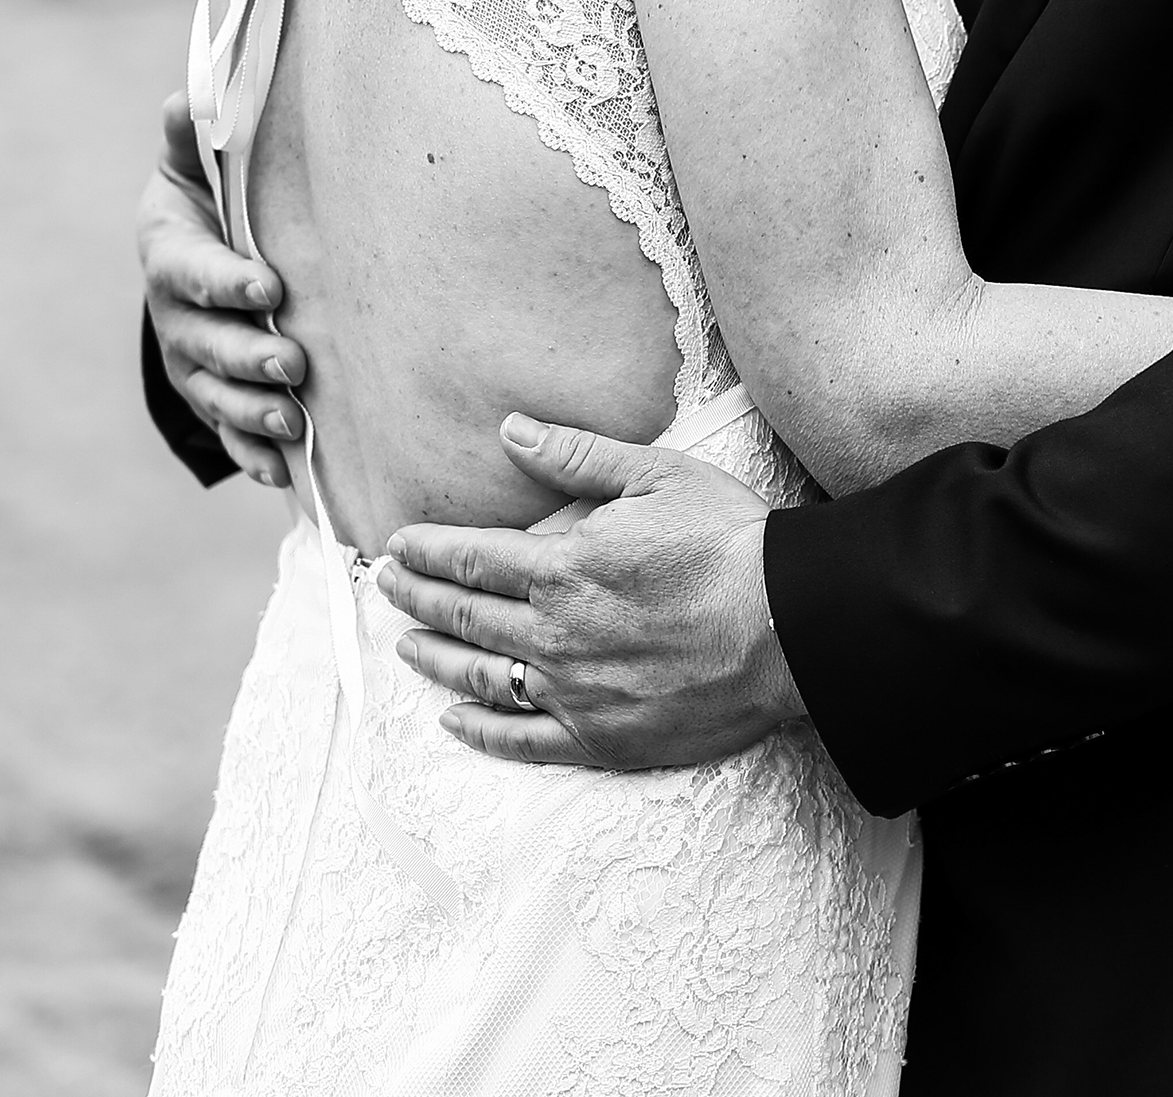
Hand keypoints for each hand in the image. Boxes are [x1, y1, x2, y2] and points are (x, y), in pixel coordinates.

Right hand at [138, 94, 305, 485]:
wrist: (200, 249)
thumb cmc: (211, 193)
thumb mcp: (197, 162)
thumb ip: (195, 135)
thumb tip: (186, 98)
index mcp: (170, 252)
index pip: (192, 271)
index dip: (226, 282)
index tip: (270, 288)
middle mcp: (177, 315)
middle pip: (208, 344)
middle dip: (249, 357)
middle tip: (293, 365)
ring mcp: (194, 362)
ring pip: (218, 396)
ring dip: (255, 412)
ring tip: (297, 423)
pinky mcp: (215, 397)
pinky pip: (230, 433)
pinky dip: (253, 453)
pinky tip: (283, 471)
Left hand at [377, 413, 804, 770]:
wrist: (788, 626)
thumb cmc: (729, 541)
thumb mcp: (656, 475)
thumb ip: (577, 457)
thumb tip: (510, 431)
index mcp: (565, 566)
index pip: (472, 559)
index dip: (426, 552)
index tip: (394, 547)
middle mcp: (555, 634)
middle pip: (465, 616)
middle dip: (415, 599)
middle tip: (384, 588)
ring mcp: (574, 692)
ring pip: (482, 678)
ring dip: (436, 659)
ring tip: (407, 645)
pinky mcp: (601, 738)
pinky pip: (522, 740)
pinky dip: (480, 731)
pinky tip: (454, 721)